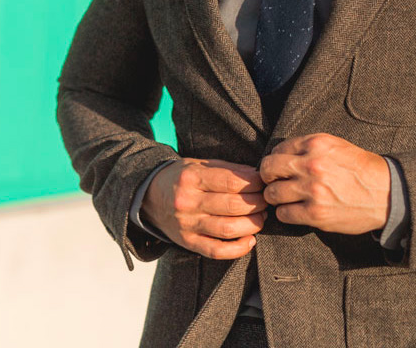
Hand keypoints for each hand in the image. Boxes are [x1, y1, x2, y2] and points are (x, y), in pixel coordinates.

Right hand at [141, 158, 266, 259]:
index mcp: (191, 178)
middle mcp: (188, 202)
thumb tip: (256, 175)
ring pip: (227, 229)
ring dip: (252, 224)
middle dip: (257, 203)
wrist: (149, 196)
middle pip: (232, 205)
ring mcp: (187, 225)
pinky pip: (216, 251)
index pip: (230, 181)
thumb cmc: (181, 177)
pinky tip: (250, 240)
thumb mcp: (199, 164)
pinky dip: (237, 249)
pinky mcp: (187, 242)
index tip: (264, 182)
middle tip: (267, 200)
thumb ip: (227, 169)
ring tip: (261, 217)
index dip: (253, 183)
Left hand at [259, 133, 390, 233]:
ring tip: (284, 198)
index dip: (276, 158)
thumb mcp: (337, 146)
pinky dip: (286, 213)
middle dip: (268, 176)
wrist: (386, 193)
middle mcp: (311, 164)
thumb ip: (310, 148)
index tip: (279, 167)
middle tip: (273, 182)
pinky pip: (284, 214)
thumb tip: (282, 155)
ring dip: (275, 197)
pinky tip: (294, 210)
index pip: (279, 148)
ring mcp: (312, 190)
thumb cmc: (361, 169)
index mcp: (317, 144)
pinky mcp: (315, 213)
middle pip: (268, 169)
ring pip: (272, 193)